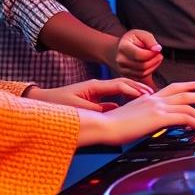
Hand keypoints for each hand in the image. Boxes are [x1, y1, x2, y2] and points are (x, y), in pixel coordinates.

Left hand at [25, 77, 153, 110]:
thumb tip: (112, 110)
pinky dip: (123, 102)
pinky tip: (129, 108)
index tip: (146, 95)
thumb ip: (95, 109)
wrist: (42, 101)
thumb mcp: (76, 107)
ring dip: (132, 95)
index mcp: (95, 86)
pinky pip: (112, 99)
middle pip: (123, 85)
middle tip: (152, 94)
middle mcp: (97, 87)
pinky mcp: (93, 100)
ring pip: (119, 92)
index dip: (134, 90)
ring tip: (146, 100)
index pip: (120, 85)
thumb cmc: (56, 103)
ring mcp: (96, 93)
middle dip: (138, 88)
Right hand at [90, 80, 194, 145]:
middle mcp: (154, 99)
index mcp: (148, 97)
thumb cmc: (111, 124)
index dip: (186, 85)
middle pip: (183, 94)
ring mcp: (157, 107)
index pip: (171, 88)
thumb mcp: (130, 115)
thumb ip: (141, 115)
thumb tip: (147, 121)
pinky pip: (183, 118)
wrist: (103, 125)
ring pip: (187, 105)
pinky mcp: (159, 117)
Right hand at [111, 29, 163, 79]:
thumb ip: (150, 40)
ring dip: (153, 67)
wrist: (121, 47)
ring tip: (157, 59)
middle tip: (160, 55)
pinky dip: (149, 72)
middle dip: (154, 61)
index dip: (152, 54)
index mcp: (123, 47)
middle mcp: (120, 60)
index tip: (158, 50)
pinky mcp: (126, 76)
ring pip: (142, 73)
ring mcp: (122, 69)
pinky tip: (152, 64)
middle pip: (142, 66)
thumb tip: (157, 49)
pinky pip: (141, 77)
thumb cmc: (134, 39)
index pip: (140, 55)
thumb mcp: (142, 34)